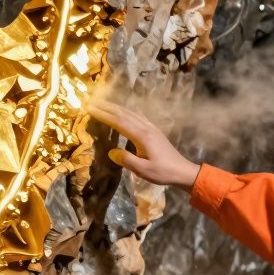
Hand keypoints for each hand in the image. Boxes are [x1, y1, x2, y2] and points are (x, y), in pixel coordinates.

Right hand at [87, 101, 201, 189]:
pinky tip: (125, 113)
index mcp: (142, 137)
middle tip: (93, 102)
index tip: (91, 109)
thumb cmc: (163, 172)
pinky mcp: (155, 131)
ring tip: (105, 104)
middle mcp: (146, 128)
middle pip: (125, 114)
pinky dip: (127, 112)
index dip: (104, 115)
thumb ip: (127, 160)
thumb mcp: (143, 170)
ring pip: (132, 113)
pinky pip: (138, 116)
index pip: (119, 122)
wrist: (182, 171)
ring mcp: (152, 128)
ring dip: (117, 108)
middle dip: (108, 107)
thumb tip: (111, 151)